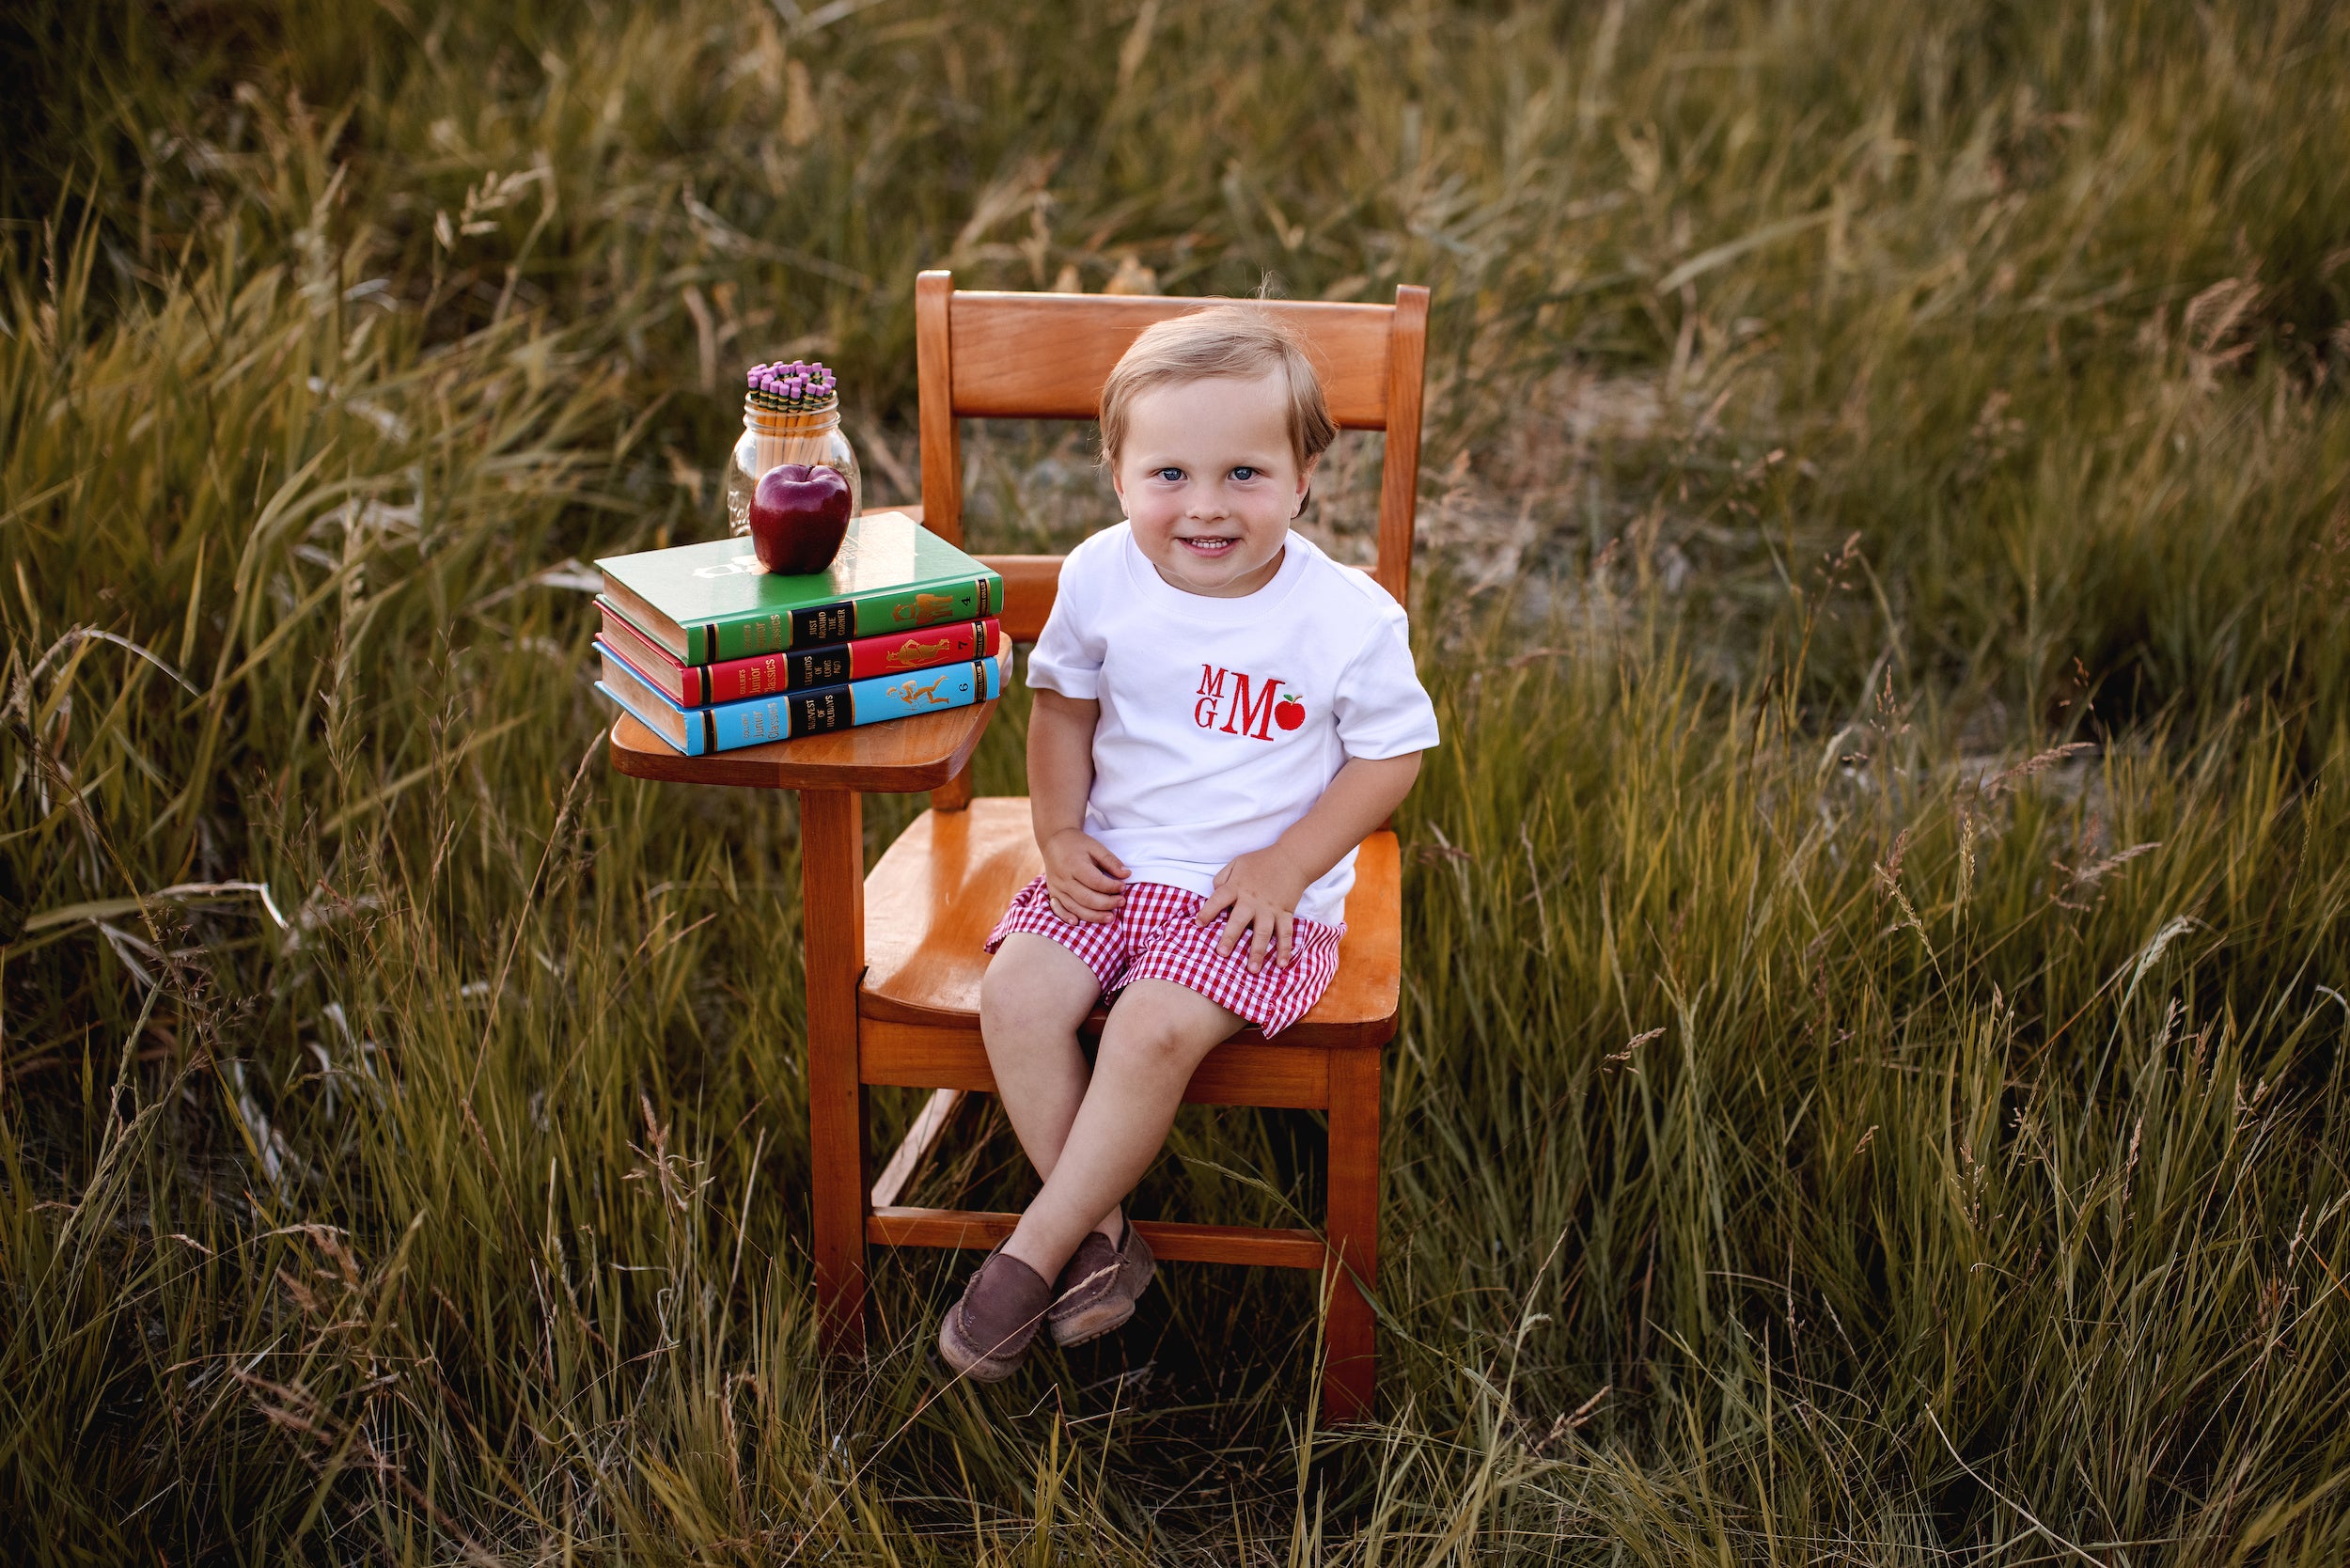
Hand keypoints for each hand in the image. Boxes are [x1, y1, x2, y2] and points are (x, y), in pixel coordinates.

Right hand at [1041, 828, 1127, 923]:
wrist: (1054, 841)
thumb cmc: (1077, 844)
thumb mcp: (1096, 847)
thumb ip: (1111, 861)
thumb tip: (1126, 874)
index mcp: (1074, 864)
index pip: (1096, 881)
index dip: (1111, 887)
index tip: (1123, 886)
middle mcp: (1063, 878)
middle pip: (1086, 898)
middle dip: (1106, 903)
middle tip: (1121, 902)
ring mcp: (1056, 887)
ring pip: (1075, 907)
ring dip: (1093, 915)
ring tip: (1110, 917)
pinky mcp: (1052, 893)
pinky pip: (1058, 909)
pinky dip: (1066, 917)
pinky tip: (1077, 922)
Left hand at [1196, 845, 1310, 971]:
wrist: (1292, 858)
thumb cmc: (1261, 861)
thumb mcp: (1237, 863)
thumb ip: (1223, 878)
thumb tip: (1214, 893)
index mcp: (1237, 887)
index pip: (1218, 899)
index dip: (1207, 911)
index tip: (1198, 924)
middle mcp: (1252, 900)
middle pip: (1239, 920)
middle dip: (1230, 937)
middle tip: (1223, 954)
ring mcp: (1270, 908)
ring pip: (1263, 932)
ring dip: (1258, 951)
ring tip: (1252, 969)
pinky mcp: (1285, 913)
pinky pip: (1286, 933)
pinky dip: (1285, 949)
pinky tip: (1281, 964)